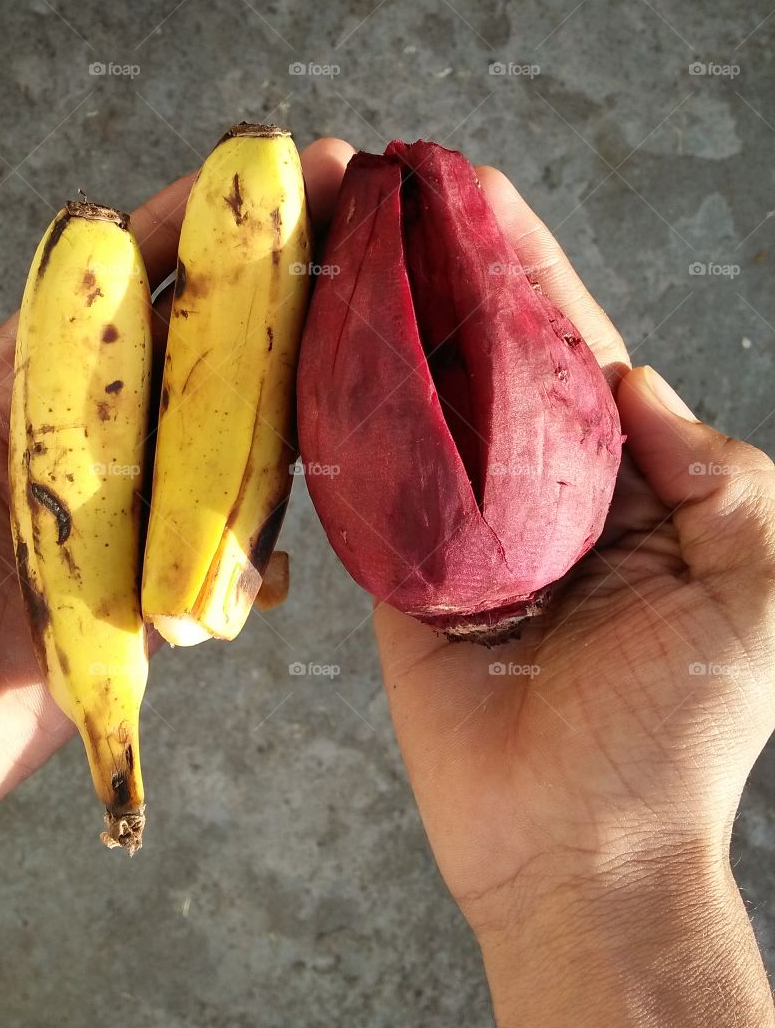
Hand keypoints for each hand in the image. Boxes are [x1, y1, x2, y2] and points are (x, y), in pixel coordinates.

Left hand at [0, 137, 352, 864]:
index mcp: (12, 397)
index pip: (111, 293)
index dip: (178, 227)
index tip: (245, 176)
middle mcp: (84, 449)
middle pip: (191, 351)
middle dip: (267, 284)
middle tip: (344, 219)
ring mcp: (124, 525)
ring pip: (223, 446)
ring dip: (284, 397)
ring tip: (353, 339)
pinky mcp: (145, 600)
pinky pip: (219, 562)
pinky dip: (256, 551)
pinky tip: (284, 537)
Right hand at [374, 166, 774, 1027]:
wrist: (576, 848)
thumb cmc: (675, 730)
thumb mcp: (753, 588)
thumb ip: (722, 472)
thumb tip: (632, 380)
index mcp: (618, 474)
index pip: (562, 338)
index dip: (516, 257)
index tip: (466, 183)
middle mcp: (529, 481)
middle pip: (470, 348)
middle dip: (426, 262)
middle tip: (371, 179)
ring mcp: (454, 520)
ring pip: (406, 397)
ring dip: (367, 316)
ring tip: (322, 234)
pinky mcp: (392, 568)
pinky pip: (356, 478)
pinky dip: (329, 411)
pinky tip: (298, 341)